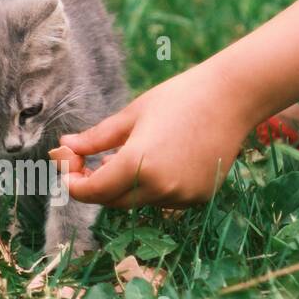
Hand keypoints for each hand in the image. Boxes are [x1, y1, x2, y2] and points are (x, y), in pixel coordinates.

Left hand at [51, 64, 251, 208]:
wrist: (233, 98)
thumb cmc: (179, 98)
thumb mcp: (132, 115)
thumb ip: (96, 138)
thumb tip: (65, 147)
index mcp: (138, 163)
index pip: (93, 191)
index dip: (74, 184)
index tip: (67, 171)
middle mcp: (160, 187)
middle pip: (113, 201)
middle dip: (95, 186)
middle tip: (85, 165)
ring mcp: (182, 195)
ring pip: (138, 200)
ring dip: (124, 185)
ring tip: (122, 156)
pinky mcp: (199, 197)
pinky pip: (164, 198)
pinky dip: (152, 186)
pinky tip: (155, 162)